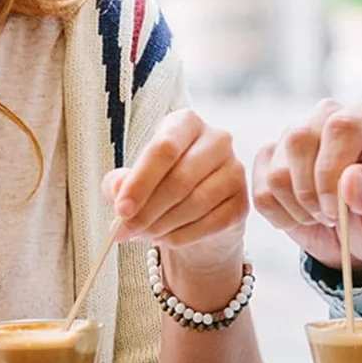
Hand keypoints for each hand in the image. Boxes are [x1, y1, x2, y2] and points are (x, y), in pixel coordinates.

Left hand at [103, 109, 247, 272]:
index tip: (121, 210)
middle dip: (147, 211)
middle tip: (125, 231)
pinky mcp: (243, 200)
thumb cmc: (161, 186)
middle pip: (180, 179)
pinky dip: (182, 236)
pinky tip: (167, 238)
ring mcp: (235, 169)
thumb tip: (118, 192)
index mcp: (186, 123)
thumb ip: (119, 183)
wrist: (196, 211)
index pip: (164, 148)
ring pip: (196, 203)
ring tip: (145, 234)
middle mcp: (216, 140)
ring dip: (163, 226)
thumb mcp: (134, 179)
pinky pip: (212, 223)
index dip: (140, 182)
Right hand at [252, 99, 361, 271]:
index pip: (340, 127)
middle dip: (312, 194)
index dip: (332, 172)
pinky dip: (281, 216)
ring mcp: (297, 135)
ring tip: (323, 216)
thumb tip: (350, 181)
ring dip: (299, 209)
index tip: (338, 211)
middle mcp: (329, 117)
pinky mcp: (271, 159)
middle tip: (335, 218)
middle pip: (299, 140)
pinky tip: (304, 216)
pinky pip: (260, 191)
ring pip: (277, 171)